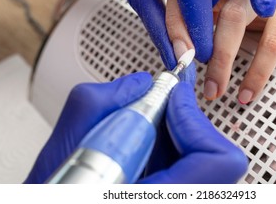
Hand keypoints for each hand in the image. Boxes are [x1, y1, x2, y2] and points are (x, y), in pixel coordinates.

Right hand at [25, 68, 245, 182]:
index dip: (195, 121)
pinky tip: (140, 143)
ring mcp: (178, 196)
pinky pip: (189, 165)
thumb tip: (139, 83)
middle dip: (185, 121)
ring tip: (141, 126)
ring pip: (204, 159)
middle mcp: (176, 199)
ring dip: (176, 131)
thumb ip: (96, 106)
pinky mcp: (173, 191)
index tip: (172, 97)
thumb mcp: (60, 153)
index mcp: (158, 198)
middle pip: (215, 156)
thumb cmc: (57, 193)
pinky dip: (168, 144)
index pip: (218, 160)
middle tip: (157, 104)